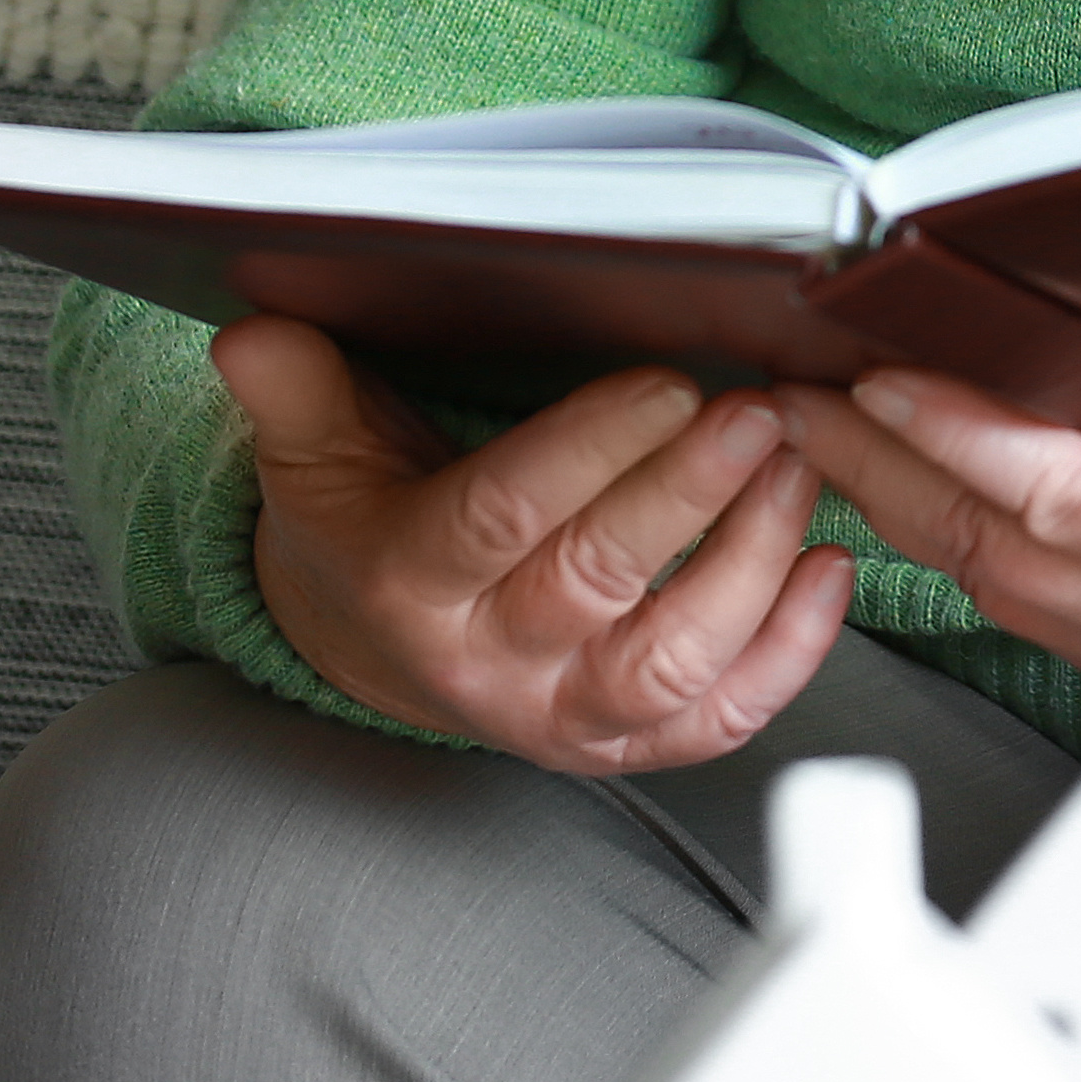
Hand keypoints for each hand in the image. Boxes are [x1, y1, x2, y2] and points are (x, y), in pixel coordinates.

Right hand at [219, 319, 852, 773]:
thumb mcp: (315, 451)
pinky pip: (719, 722)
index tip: (668, 380)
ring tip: (801, 470)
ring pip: (671, 662)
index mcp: (413, 580)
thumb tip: (251, 334)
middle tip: (762, 411)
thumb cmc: (365, 522)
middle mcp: (490, 661)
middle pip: (600, 585)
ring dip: (750, 567)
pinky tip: (829, 570)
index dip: (589, 450)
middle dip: (689, 494)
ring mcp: (564, 714)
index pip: (503, 516)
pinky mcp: (628, 746)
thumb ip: (295, 390)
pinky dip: (789, 657)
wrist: (373, 642)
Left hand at [772, 331, 1080, 715]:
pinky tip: (892, 488)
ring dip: (882, 498)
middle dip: (871, 463)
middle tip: (784, 391)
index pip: (1063, 498)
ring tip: (807, 425)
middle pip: (978, 538)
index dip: (965, 441)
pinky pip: (999, 590)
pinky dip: (932, 531)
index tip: (885, 385)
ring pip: (973, 571)